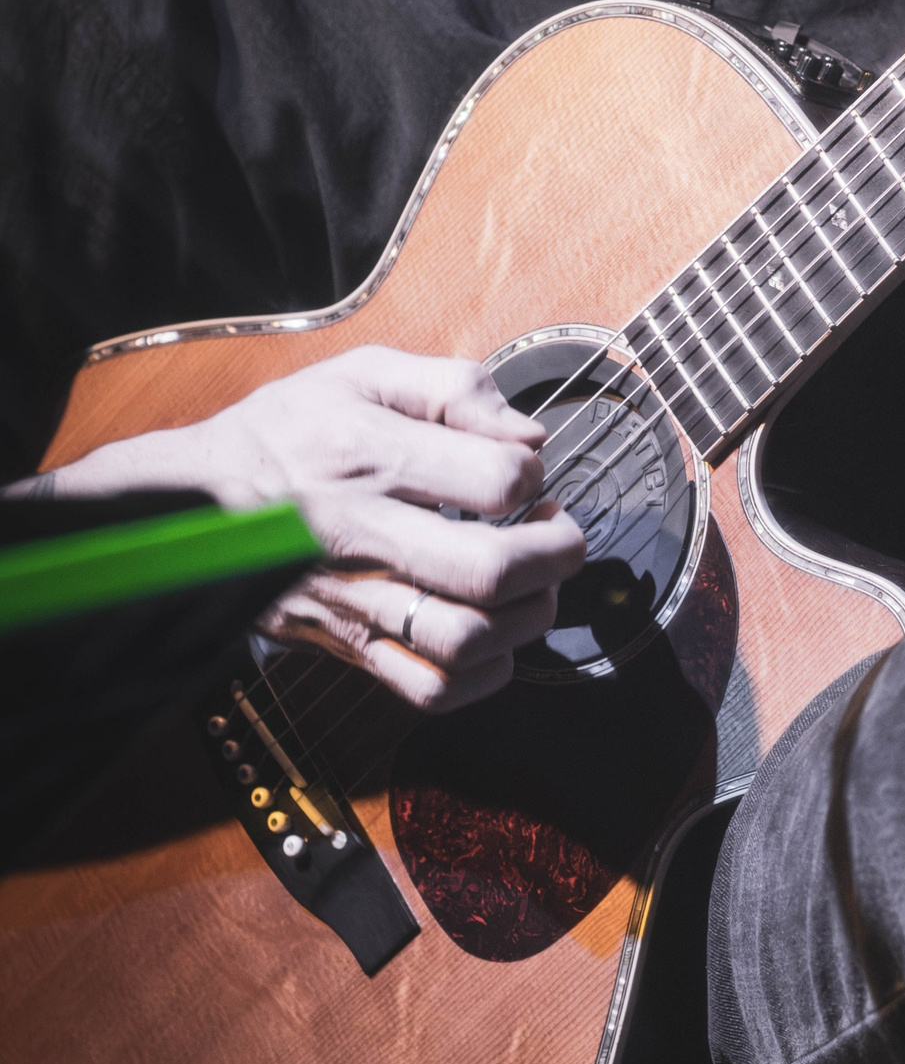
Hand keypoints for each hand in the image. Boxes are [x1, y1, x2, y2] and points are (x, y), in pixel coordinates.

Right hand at [27, 346, 584, 711]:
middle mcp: (362, 534)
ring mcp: (353, 599)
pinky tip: (495, 635)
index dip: (535, 477)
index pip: (495, 481)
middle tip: (559, 532)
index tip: (530, 475)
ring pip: (465, 641)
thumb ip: (452, 388)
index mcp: (370, 454)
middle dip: (556, 554)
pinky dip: (485, 675)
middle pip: (490, 572)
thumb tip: (527, 435)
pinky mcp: (346, 645)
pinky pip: (430, 690)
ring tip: (534, 586)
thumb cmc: (284, 433)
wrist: (187, 503)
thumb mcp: (359, 373)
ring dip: (528, 618)